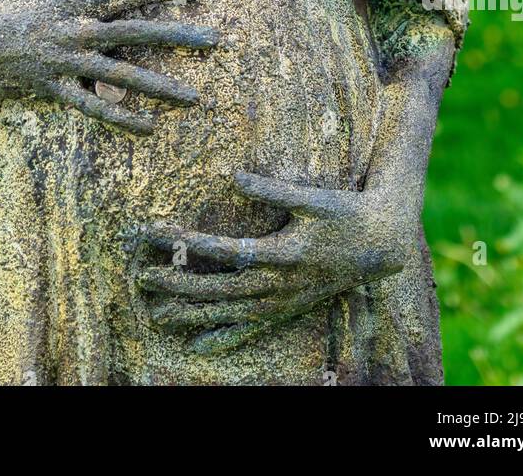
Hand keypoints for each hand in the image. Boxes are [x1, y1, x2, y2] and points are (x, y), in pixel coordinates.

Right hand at [0, 0, 214, 133]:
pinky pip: (93, 107)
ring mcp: (66, 61)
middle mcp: (76, 29)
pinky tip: (149, 129)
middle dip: (179, 35)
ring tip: (195, 97)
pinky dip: (121, 118)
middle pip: (137, 30)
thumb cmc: (2, 5)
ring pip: (121, 74)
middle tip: (216, 39)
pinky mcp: (54, 88)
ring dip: (160, 86)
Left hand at [136, 170, 409, 353]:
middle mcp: (279, 285)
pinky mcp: (288, 309)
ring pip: (229, 313)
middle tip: (142, 277)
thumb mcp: (312, 198)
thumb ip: (271, 189)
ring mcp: (283, 302)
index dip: (187, 244)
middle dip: (178, 284)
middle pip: (218, 289)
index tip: (156, 233)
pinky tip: (196, 346)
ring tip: (155, 313)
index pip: (223, 251)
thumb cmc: (345, 214)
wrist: (380, 246)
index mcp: (282, 254)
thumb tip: (233, 175)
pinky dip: (223, 338)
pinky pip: (251, 330)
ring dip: (191, 314)